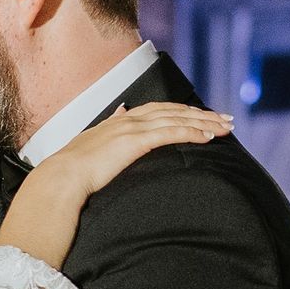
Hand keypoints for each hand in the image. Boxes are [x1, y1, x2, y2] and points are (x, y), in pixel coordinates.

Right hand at [12, 102, 231, 210]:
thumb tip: (121, 111)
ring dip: (205, 123)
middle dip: (204, 115)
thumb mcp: (95, 142)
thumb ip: (110, 126)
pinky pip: (172, 133)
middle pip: (175, 111)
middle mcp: (130, 119)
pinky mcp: (136, 142)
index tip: (205, 117)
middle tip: (228, 120)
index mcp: (121, 121)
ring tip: (227, 128)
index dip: (185, 112)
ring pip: (178, 120)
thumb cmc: (74, 171)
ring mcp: (133, 128)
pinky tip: (209, 138)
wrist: (61, 178)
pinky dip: (193, 133)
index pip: (161, 110)